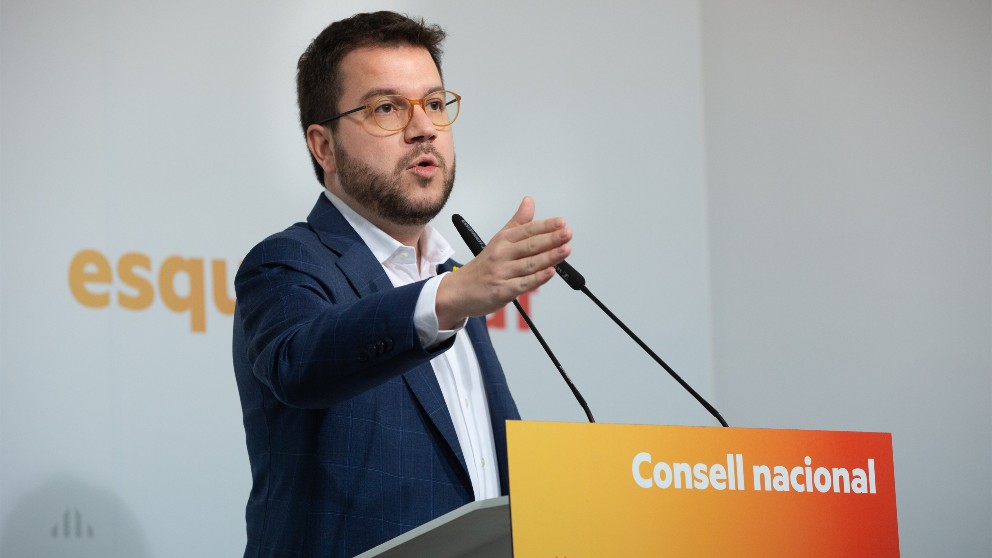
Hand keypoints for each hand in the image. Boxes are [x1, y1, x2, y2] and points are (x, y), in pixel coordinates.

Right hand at [436, 197, 571, 328]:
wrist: (459, 290)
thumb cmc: (483, 267)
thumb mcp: (499, 240)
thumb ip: (518, 223)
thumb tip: (529, 202)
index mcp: (503, 240)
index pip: (527, 230)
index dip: (546, 226)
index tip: (561, 222)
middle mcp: (502, 255)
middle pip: (530, 245)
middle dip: (551, 239)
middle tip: (567, 233)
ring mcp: (502, 273)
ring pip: (529, 264)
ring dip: (549, 257)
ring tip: (565, 250)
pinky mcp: (502, 291)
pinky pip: (522, 284)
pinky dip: (537, 279)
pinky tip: (550, 272)